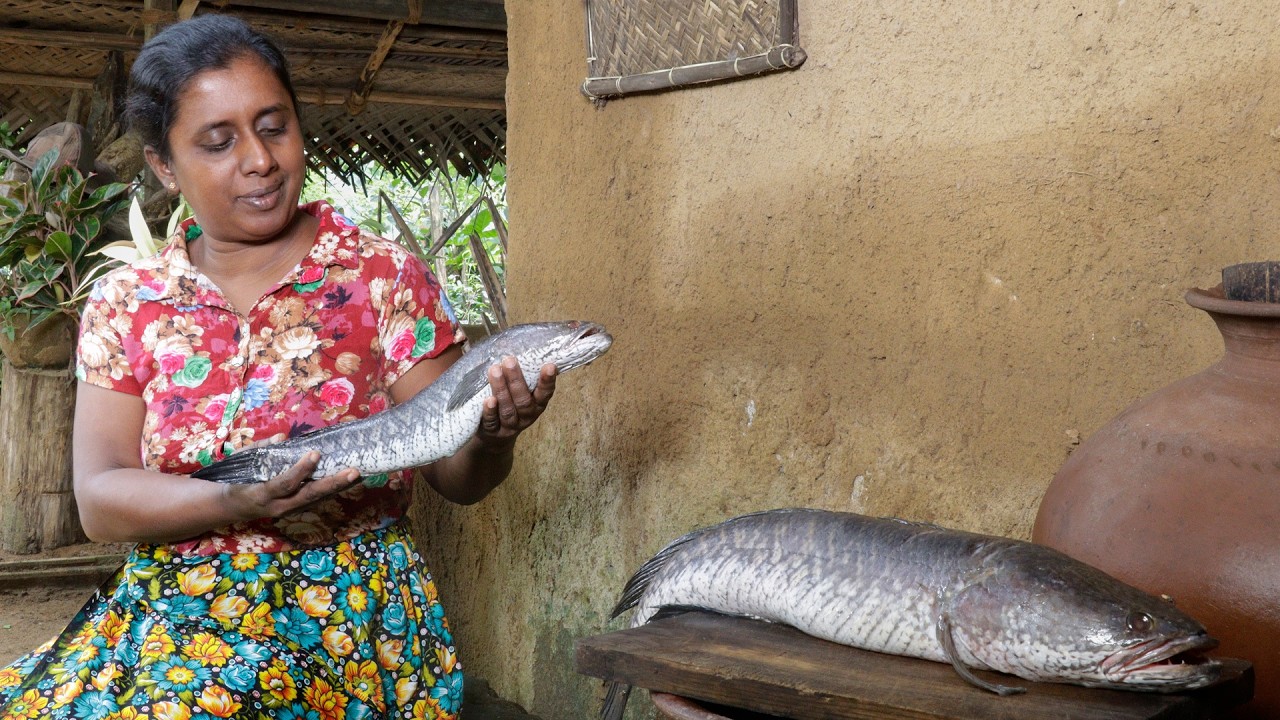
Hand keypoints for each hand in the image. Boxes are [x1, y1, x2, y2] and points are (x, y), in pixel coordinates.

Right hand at [222, 451, 360, 519]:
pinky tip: (346, 481)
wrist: (230, 507)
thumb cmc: (236, 479)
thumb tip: (283, 436)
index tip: (315, 453)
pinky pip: (315, 501)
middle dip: (332, 484)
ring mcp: (288, 511)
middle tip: (353, 472)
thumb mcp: (242, 461)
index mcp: (261, 495)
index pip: (284, 483)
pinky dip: (331, 491)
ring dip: (337, 488)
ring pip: (316, 500)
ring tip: (357, 475)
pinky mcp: (295, 510)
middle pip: (309, 496)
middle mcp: (277, 507)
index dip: (300, 470)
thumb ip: (261, 449)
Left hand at [476, 357, 556, 452]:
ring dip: (501, 390)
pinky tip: (488, 400)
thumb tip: (522, 343)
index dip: (547, 381)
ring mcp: (510, 425)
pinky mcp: (493, 431)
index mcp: (536, 405)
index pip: (545, 393)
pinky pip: (492, 422)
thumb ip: (525, 376)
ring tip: (495, 370)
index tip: (549, 365)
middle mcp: (526, 416)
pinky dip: (490, 411)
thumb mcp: (521, 392)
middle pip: (523, 400)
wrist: (495, 436)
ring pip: (508, 409)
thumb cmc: (511, 404)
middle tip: (509, 360)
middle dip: (516, 380)